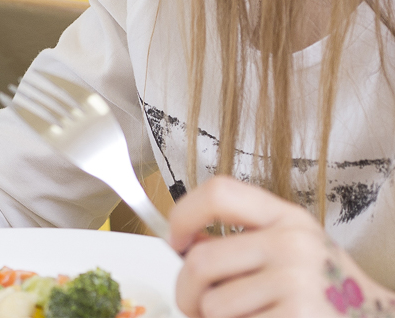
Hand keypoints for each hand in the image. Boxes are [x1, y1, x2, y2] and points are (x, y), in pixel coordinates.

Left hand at [171, 177, 392, 317]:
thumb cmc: (322, 293)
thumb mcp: (292, 251)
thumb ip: (243, 243)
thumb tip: (183, 246)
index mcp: (288, 219)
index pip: (219, 193)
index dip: (184, 215)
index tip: (175, 241)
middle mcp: (293, 244)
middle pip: (201, 261)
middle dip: (186, 292)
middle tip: (195, 307)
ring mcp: (297, 282)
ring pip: (213, 305)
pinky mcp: (297, 317)